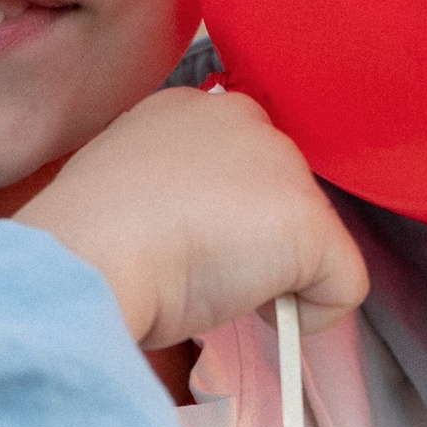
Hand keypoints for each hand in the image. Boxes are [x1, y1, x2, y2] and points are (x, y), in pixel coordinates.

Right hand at [16, 86, 368, 350]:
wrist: (88, 256)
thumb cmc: (84, 238)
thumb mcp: (123, 191)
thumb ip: (168, 193)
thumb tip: (192, 235)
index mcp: (189, 110)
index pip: (237, 166)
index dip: (220, 216)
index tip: (181, 242)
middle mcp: (245, 119)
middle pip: (277, 198)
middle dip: (250, 244)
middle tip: (192, 269)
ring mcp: (283, 167)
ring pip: (307, 241)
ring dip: (269, 276)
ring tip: (209, 285)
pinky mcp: (311, 223)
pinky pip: (342, 287)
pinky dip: (309, 317)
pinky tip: (250, 312)